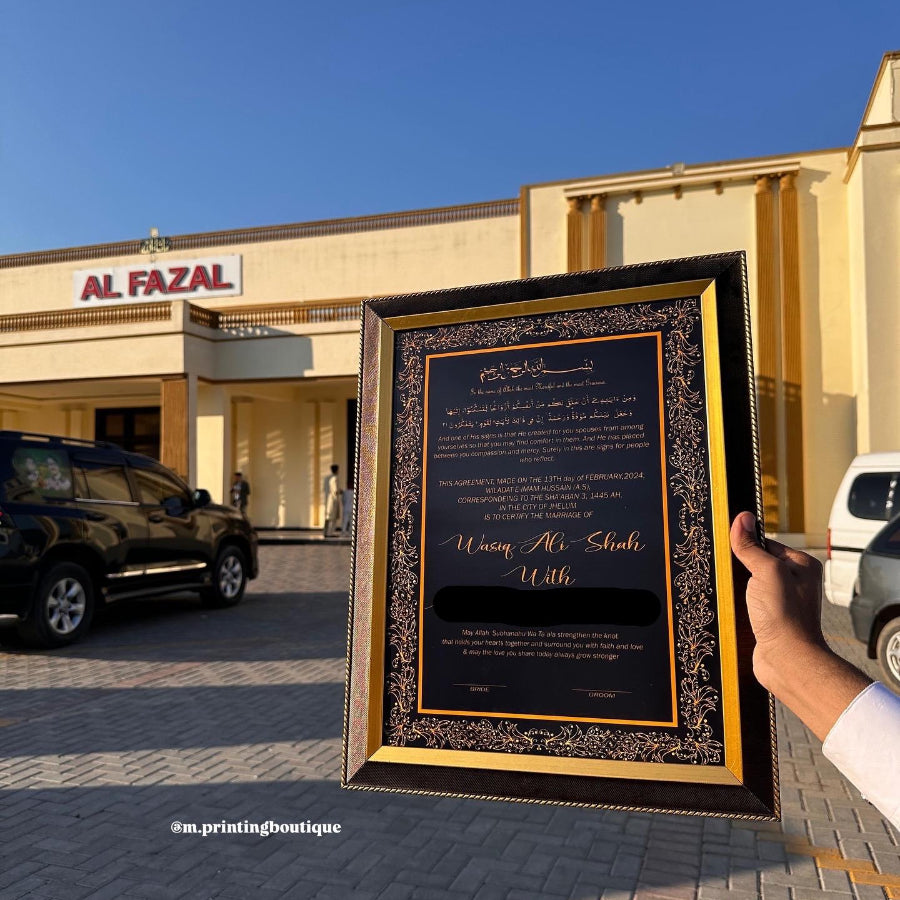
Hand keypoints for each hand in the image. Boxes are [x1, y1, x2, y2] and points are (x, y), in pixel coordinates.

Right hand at [729, 511, 826, 683]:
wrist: (786, 659)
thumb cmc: (784, 616)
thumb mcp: (766, 572)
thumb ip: (751, 547)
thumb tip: (742, 519)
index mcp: (801, 565)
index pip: (766, 542)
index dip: (747, 544)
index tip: (729, 546)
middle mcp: (794, 581)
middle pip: (756, 562)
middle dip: (740, 566)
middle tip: (728, 570)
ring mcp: (781, 600)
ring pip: (750, 582)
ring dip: (737, 586)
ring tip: (731, 591)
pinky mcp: (769, 617)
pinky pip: (748, 601)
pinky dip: (738, 602)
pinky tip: (731, 605)